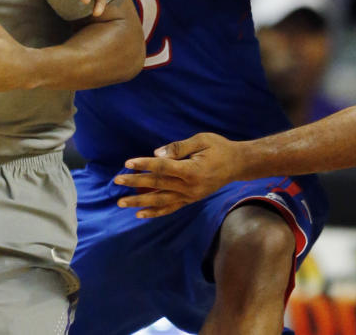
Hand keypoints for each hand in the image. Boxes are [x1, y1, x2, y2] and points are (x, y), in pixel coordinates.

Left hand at [113, 132, 238, 217]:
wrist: (238, 164)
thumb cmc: (219, 148)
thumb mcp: (201, 140)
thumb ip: (178, 147)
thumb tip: (156, 153)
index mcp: (191, 170)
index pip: (162, 168)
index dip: (144, 165)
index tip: (127, 164)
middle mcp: (190, 187)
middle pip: (157, 185)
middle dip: (135, 183)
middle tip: (117, 181)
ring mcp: (190, 196)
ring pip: (161, 201)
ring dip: (140, 202)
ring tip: (122, 203)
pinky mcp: (191, 200)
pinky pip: (170, 208)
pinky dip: (155, 212)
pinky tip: (140, 214)